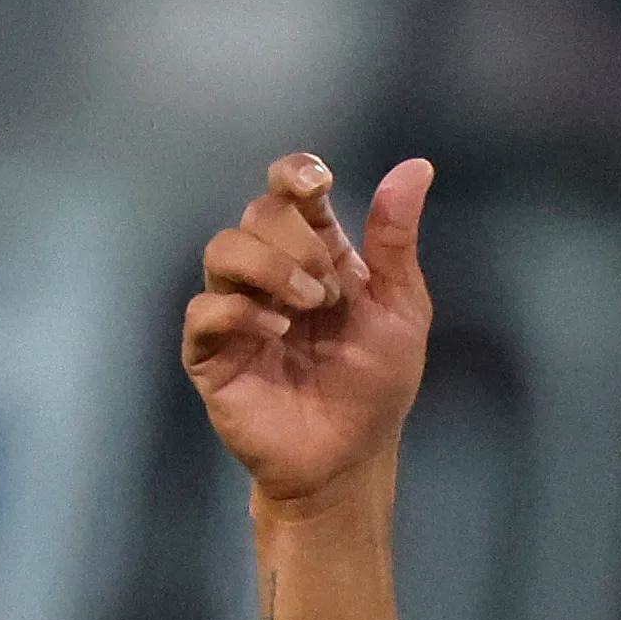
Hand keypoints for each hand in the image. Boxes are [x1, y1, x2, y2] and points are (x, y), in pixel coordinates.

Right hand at [182, 153, 436, 506]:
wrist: (351, 453)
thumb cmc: (376, 380)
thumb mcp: (400, 306)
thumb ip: (395, 239)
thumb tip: (416, 166)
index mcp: (317, 254)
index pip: (289, 193)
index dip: (295, 175)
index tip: (317, 184)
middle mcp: (271, 273)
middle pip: (258, 214)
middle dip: (296, 241)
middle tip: (330, 290)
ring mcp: (237, 309)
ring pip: (221, 249)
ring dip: (268, 267)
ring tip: (307, 305)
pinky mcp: (211, 352)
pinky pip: (204, 311)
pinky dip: (239, 312)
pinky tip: (277, 333)